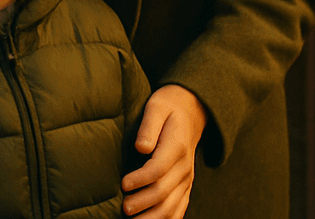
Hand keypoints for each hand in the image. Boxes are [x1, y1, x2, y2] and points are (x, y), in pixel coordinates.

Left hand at [122, 84, 206, 217]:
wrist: (191, 111)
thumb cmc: (168, 107)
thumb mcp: (156, 107)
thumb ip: (148, 126)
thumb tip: (141, 147)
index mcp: (177, 147)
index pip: (158, 169)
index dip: (140, 179)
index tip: (123, 184)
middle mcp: (185, 167)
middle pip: (164, 192)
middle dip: (144, 203)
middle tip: (124, 208)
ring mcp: (187, 178)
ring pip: (173, 206)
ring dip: (154, 217)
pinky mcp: (186, 185)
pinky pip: (180, 208)